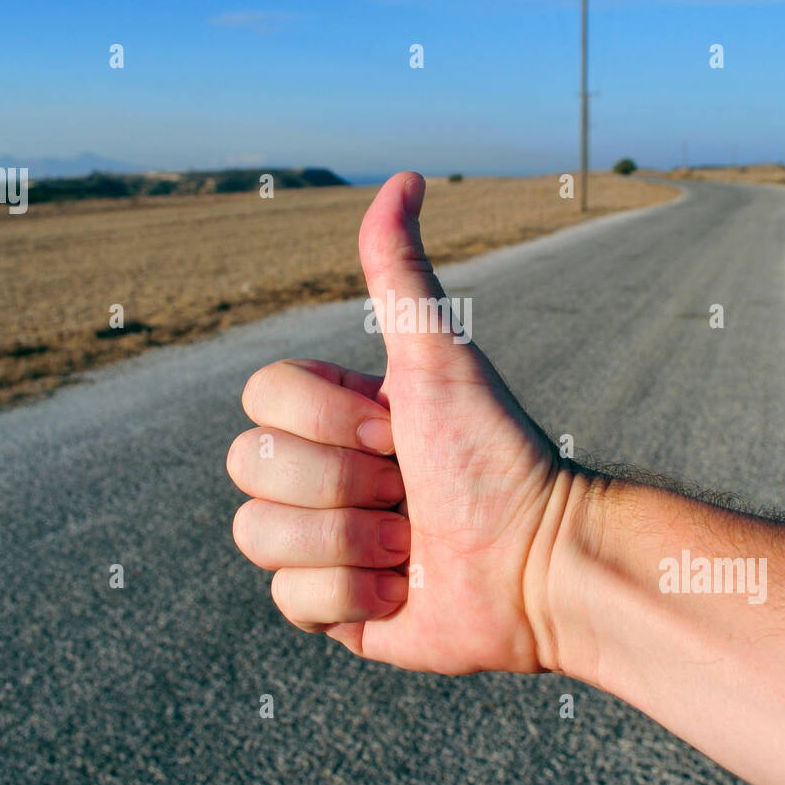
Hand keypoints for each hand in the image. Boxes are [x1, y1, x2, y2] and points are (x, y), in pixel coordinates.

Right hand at [227, 171, 570, 673]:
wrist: (536, 563)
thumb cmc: (494, 455)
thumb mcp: (440, 356)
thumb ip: (402, 273)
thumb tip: (406, 176)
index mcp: (333, 413)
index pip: (261, 398)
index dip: (328, 420)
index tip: (400, 432)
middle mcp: (316, 472)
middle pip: (248, 467)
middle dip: (342, 484)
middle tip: (410, 491)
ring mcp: (316, 540)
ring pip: (256, 536)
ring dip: (348, 542)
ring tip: (410, 544)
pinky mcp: (326, 609)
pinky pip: (286, 601)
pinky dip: (351, 598)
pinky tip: (400, 591)